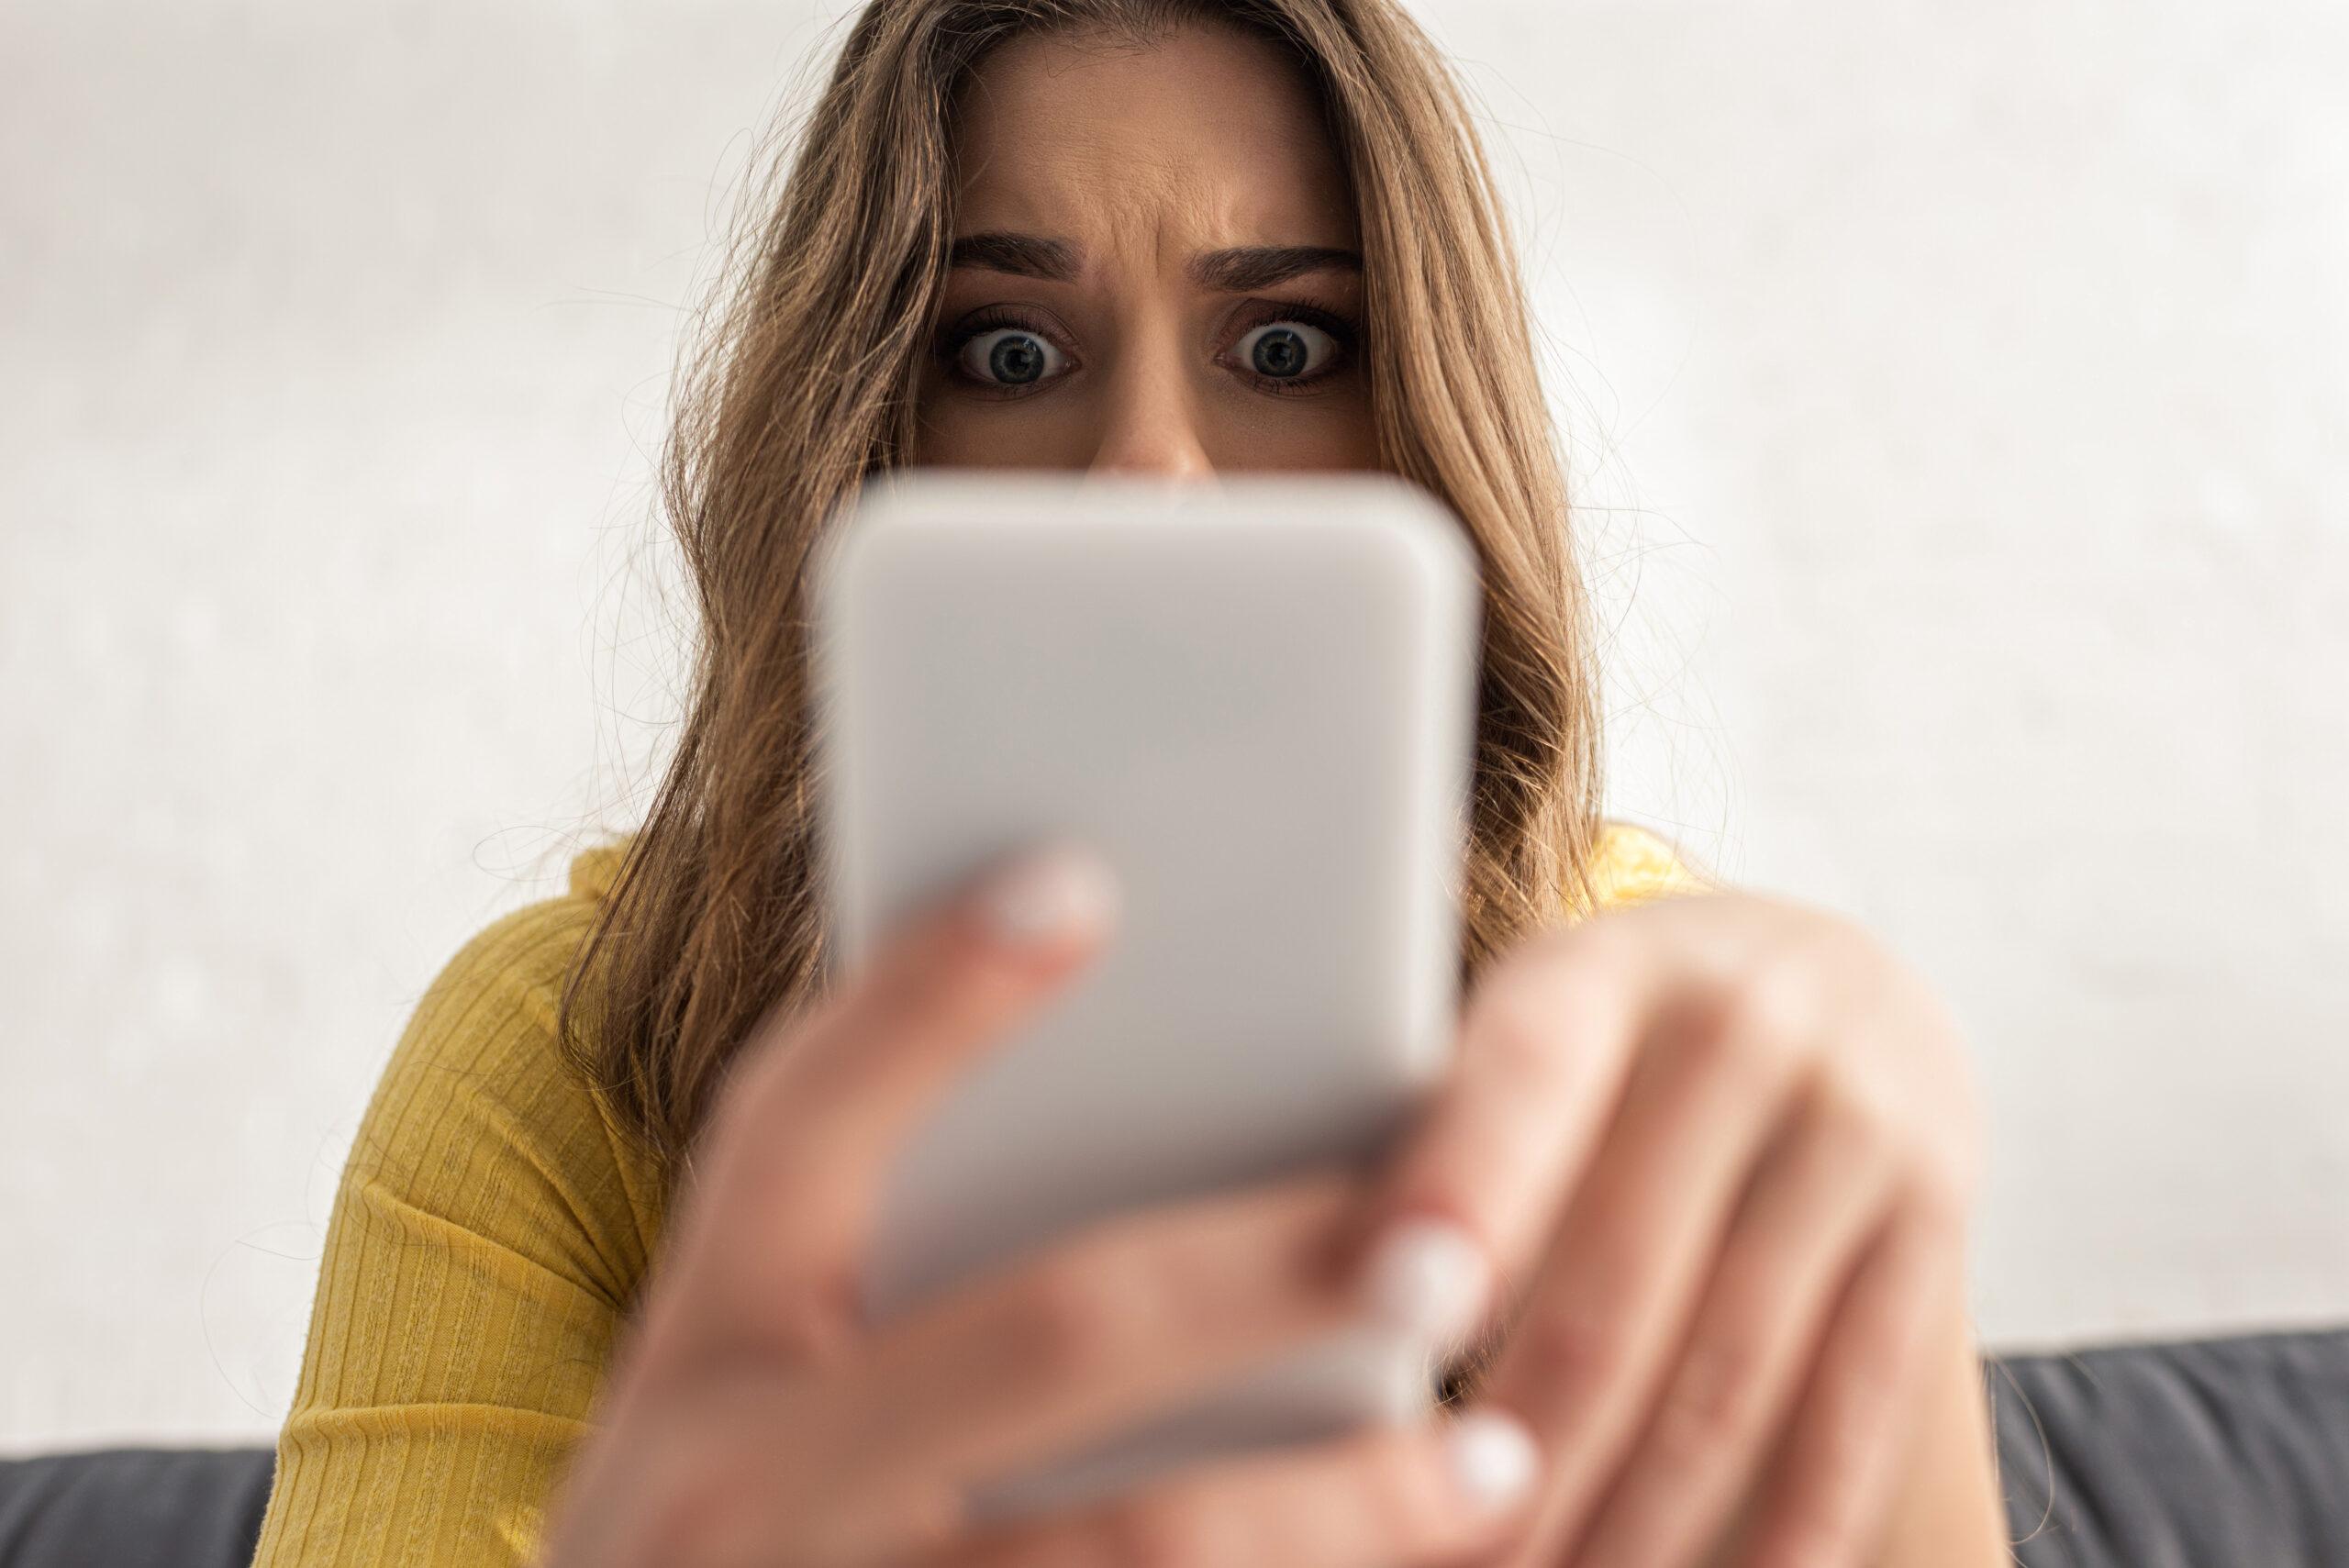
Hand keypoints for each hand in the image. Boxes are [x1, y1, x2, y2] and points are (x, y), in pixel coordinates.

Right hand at [537, 841, 1545, 1567]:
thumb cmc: (759, 1527)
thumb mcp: (764, 1401)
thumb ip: (905, 1275)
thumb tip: (1162, 1067)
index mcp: (701, 1341)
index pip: (795, 1121)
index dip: (931, 1000)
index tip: (1082, 881)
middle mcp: (732, 1487)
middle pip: (1051, 1332)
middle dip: (1270, 1279)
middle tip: (1448, 1249)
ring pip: (1137, 1545)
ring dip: (1345, 1501)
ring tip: (1494, 1452)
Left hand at [1353, 888, 1989, 1567]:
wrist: (1833, 971)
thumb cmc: (1619, 1031)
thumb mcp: (1535, 1022)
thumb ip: (1449, 1136)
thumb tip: (1341, 1297)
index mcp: (1603, 973)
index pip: (1525, 1078)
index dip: (1462, 1192)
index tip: (1394, 1304)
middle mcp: (1741, 1032)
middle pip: (1617, 1282)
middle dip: (1521, 1453)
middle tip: (1451, 1558)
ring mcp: (1855, 1126)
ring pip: (1729, 1373)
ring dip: (1632, 1520)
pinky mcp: (1939, 1214)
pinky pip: (1859, 1404)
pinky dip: (1789, 1525)